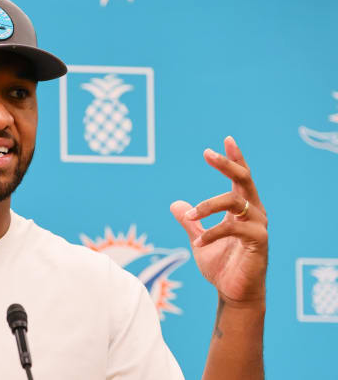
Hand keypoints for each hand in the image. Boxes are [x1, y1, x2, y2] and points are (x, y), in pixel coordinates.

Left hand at [170, 136, 267, 306]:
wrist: (233, 292)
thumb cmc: (221, 265)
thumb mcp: (199, 238)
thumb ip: (190, 221)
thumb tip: (175, 204)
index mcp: (241, 208)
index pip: (240, 178)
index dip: (234, 158)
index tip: (226, 140)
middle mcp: (253, 212)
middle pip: (244, 179)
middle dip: (226, 164)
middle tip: (208, 153)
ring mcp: (258, 226)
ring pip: (235, 202)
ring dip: (208, 206)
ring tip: (190, 215)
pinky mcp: (259, 242)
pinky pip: (233, 228)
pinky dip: (212, 232)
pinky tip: (199, 241)